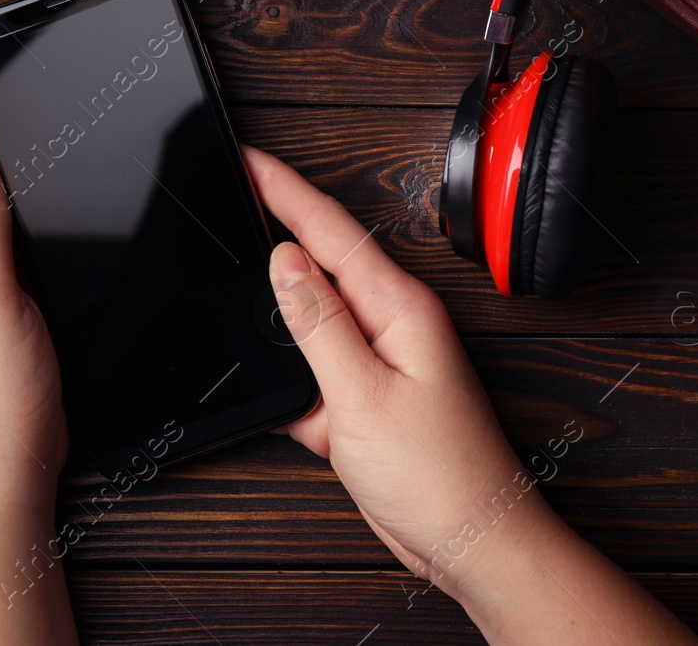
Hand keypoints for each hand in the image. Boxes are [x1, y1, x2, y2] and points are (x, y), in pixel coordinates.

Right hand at [247, 146, 697, 644]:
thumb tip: (285, 261)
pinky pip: (312, 370)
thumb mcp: (363, 395)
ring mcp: (377, 363)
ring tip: (228, 267)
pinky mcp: (363, 402)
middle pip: (319, 266)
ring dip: (273, 305)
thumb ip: (319, 326)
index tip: (247, 157)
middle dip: (275, 229)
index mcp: (399, 308)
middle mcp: (390, 325)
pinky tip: (257, 365)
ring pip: (309, 320)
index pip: (330, 232)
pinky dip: (284, 369)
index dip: (284, 191)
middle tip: (227, 193)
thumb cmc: (439, 475)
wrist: (470, 540)